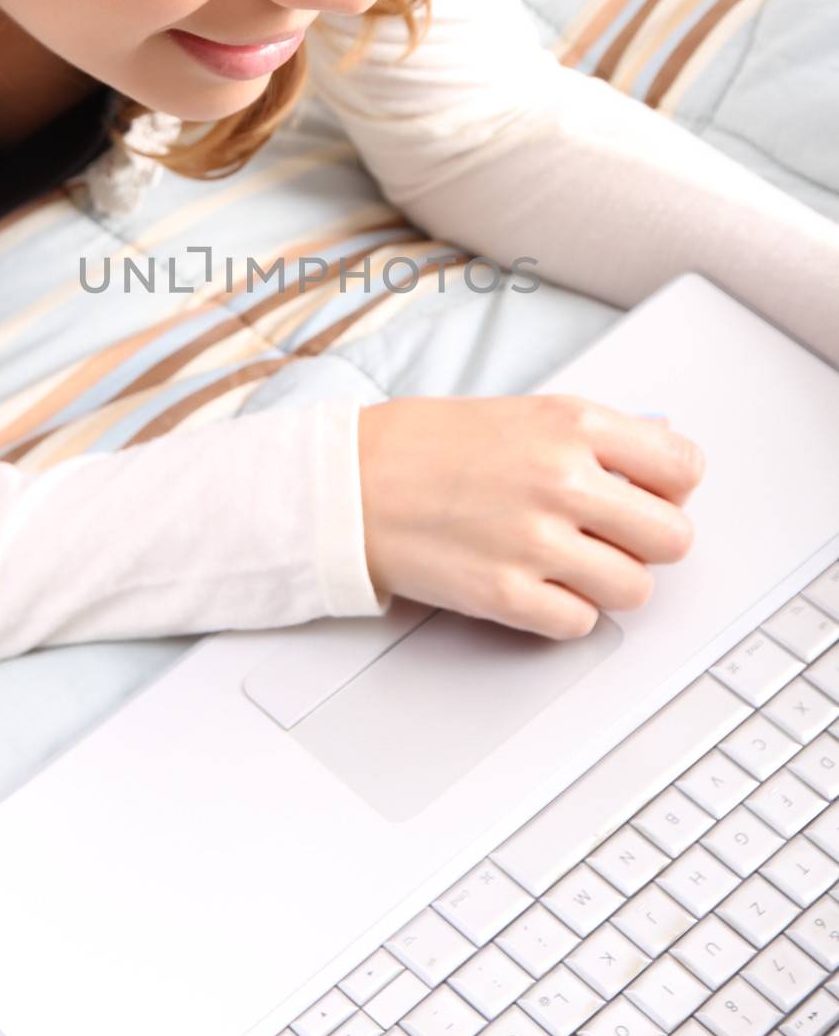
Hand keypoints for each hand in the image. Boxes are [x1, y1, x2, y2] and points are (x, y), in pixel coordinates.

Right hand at [357, 392, 705, 638]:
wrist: (352, 482)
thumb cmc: (427, 444)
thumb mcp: (522, 412)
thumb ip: (590, 439)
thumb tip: (656, 469)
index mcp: (571, 424)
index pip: (684, 467)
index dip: (674, 489)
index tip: (653, 495)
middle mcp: (561, 479)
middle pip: (672, 538)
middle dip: (650, 543)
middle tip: (617, 538)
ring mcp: (534, 540)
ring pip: (636, 589)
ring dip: (611, 583)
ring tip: (574, 565)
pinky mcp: (505, 594)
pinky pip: (581, 623)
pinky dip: (567, 612)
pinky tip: (539, 586)